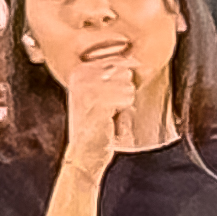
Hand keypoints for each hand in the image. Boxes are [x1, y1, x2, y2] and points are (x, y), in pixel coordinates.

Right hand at [61, 63, 136, 184]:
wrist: (84, 155)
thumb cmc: (95, 127)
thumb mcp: (101, 94)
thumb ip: (114, 75)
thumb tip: (137, 60)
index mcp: (79, 70)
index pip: (117, 60)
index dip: (122, 83)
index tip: (107, 102)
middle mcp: (80, 75)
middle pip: (125, 72)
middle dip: (122, 94)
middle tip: (105, 111)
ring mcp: (88, 87)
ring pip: (128, 85)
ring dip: (123, 105)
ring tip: (106, 117)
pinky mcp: (98, 100)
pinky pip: (128, 97)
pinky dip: (123, 114)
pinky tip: (109, 122)